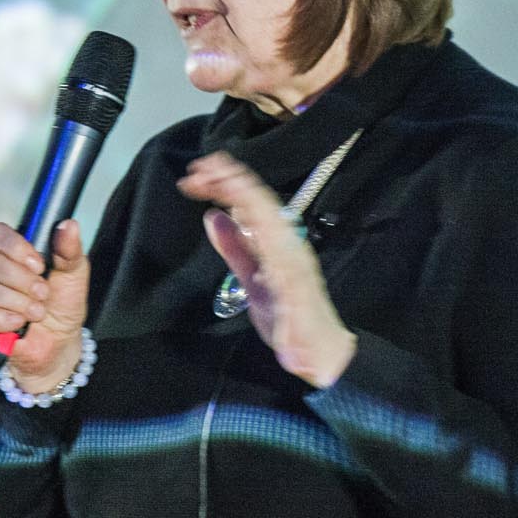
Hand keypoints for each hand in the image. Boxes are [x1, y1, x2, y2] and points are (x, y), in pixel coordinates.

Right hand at [0, 220, 88, 391]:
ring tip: (35, 312)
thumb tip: (68, 224)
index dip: (16, 248)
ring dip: (14, 301)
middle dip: (20, 280)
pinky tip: (16, 324)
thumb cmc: (61, 304)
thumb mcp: (73, 274)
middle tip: (42, 293)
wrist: (58, 342)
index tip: (40, 266)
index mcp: (6, 251)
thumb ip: (69, 250)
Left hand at [177, 152, 355, 387]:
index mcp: (278, 241)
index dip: (226, 182)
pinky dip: (271, 254)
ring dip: (251, 204)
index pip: (251, 203)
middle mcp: (290, 247)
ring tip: (229, 185)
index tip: (198, 171)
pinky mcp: (301, 297)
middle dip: (233, 182)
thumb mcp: (251, 277)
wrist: (319, 349)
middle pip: (261, 206)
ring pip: (275, 229)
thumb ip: (234, 247)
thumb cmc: (287, 312)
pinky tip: (252, 232)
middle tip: (203, 167)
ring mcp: (297, 270)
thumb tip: (213, 215)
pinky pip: (287, 274)